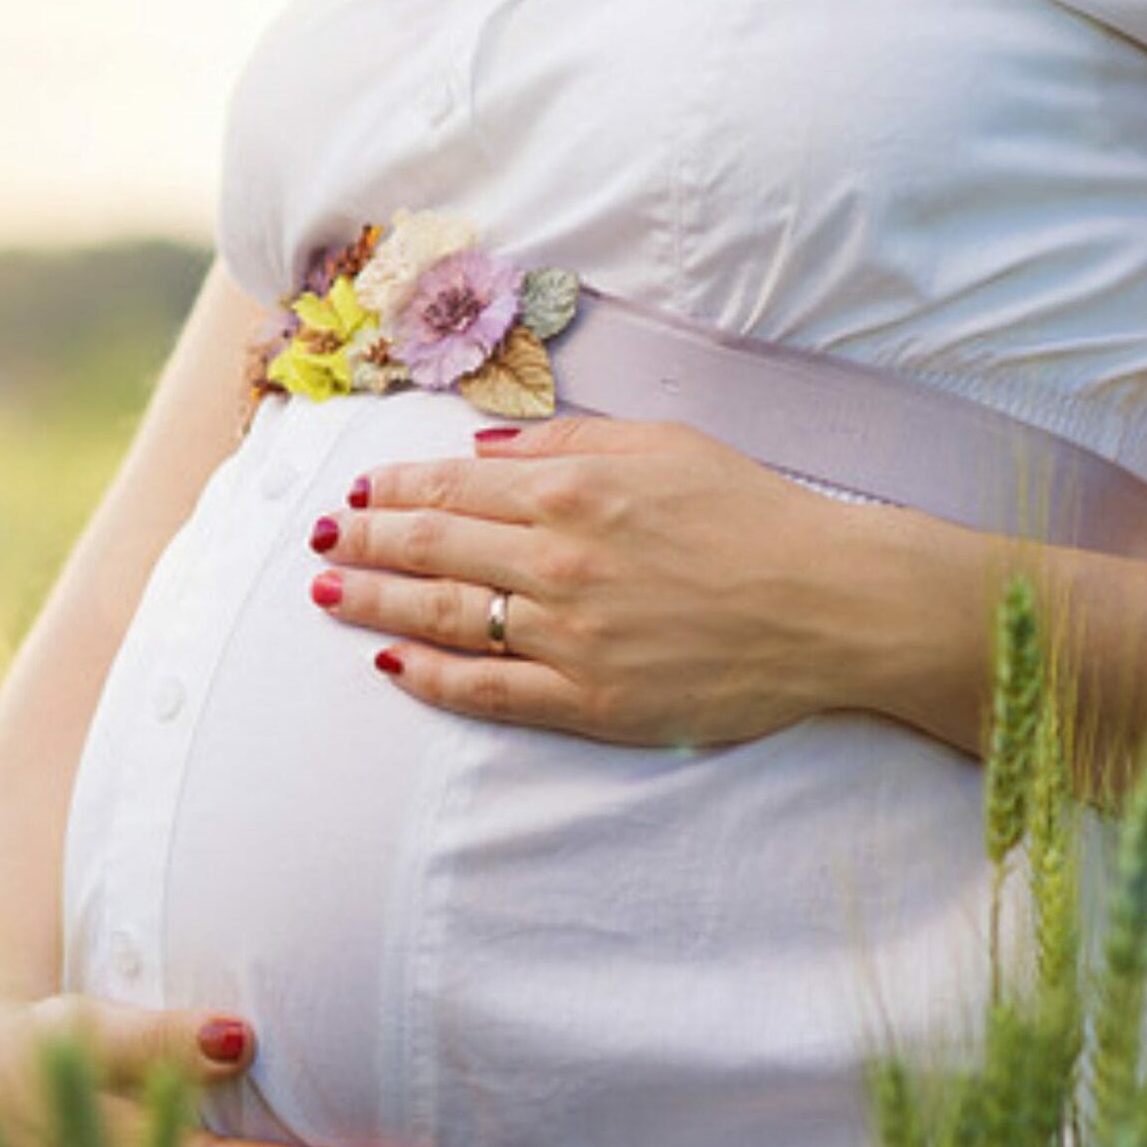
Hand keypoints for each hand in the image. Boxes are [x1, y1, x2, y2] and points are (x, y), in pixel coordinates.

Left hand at [307, 416, 863, 746]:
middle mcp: (558, 560)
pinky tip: (394, 665)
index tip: (355, 494)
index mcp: (574, 490)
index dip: (391, 491)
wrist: (829, 602)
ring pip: (444, 617)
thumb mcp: (665, 445)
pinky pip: (490, 691)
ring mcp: (570, 637)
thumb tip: (483, 452)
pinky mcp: (592, 702)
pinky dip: (433, 677)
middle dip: (360, 542)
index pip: (451, 489)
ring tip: (325, 594)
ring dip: (374, 602)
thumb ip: (567, 444)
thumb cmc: (755, 514)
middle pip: (429, 549)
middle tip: (317, 542)